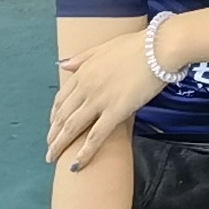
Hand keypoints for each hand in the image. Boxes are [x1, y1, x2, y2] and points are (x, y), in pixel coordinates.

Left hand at [47, 31, 161, 169]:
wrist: (158, 48)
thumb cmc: (136, 44)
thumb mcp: (104, 47)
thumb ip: (82, 58)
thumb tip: (63, 66)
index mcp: (83, 72)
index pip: (61, 98)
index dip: (54, 114)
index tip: (53, 125)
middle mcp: (85, 88)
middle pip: (62, 116)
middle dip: (53, 134)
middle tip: (50, 148)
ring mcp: (99, 100)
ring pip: (72, 127)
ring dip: (60, 145)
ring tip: (53, 158)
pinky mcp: (116, 111)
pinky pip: (96, 136)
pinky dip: (84, 152)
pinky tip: (77, 164)